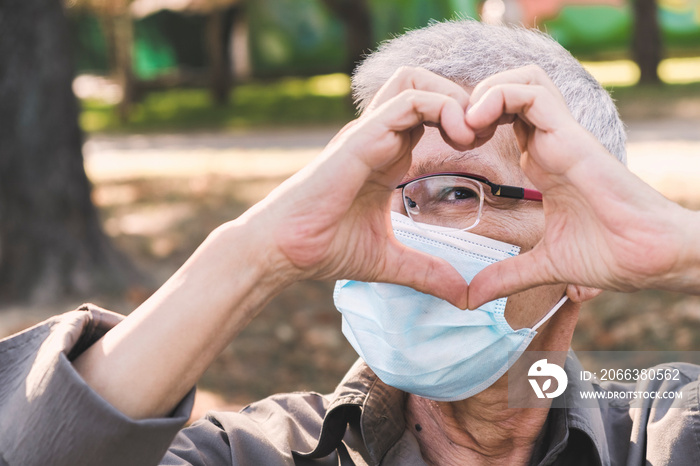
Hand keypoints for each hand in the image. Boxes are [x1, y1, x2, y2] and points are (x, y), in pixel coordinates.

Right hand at [248, 67, 477, 307]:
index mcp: (386, 156)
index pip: (428, 114)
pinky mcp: (361, 138)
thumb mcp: (389, 260)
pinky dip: (441, 108)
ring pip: (415, 81)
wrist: (284, 251)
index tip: (482, 148)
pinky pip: (407, 101)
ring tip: (470, 135)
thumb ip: (428, 272)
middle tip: (480, 135)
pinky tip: (458, 138)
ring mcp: (368, 134)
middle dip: (461, 100)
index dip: (461, 121)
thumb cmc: (325, 248)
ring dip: (452, 99)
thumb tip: (463, 296)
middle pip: (423, 85)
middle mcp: (378, 137)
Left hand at [464, 65, 696, 308]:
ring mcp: (562, 135)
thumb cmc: (611, 254)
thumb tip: (471, 297)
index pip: (505, 118)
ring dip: (485, 92)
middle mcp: (550, 142)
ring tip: (466, 124)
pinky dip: (499, 96)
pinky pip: (533, 93)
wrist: (653, 257)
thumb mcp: (544, 265)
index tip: (453, 149)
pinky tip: (478, 122)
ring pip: (523, 79)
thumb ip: (506, 275)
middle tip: (454, 132)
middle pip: (511, 87)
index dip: (473, 122)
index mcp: (542, 162)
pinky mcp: (572, 136)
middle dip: (473, 98)